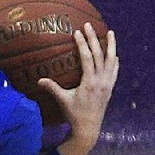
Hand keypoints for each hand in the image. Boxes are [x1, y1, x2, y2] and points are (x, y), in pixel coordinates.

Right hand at [37, 23, 118, 154]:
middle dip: (94, 39)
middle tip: (89, 26)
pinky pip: (115, 70)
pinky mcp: (110, 88)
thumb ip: (52, 88)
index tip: (77, 32)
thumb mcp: (62, 100)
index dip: (82, 44)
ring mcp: (108, 84)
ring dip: (111, 46)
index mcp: (90, 82)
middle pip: (100, 55)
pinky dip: (114, 60)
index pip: (87, 58)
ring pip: (112, 60)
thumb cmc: (74, 114)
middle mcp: (101, 81)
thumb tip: (39, 80)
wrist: (89, 128)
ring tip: (111, 33)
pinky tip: (114, 54)